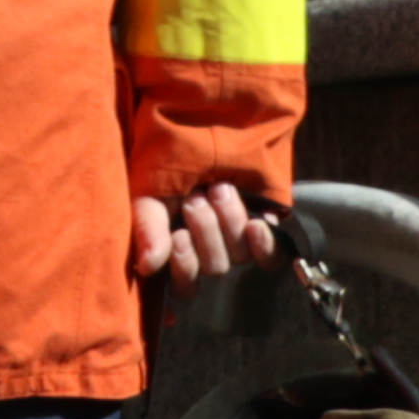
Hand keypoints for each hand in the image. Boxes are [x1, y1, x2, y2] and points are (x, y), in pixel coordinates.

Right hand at [129, 180, 282, 287]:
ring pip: (239, 256)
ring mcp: (237, 243)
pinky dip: (264, 244)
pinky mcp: (263, 231)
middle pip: (214, 268)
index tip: (178, 236)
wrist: (205, 131)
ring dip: (228, 223)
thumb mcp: (151, 192)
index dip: (185, 267)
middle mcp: (208, 253)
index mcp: (177, 253)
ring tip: (219, 189)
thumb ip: (148, 228)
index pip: (184, 286)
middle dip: (205, 231)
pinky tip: (255, 226)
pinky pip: (271, 255)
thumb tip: (148, 265)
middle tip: (196, 199)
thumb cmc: (171, 166)